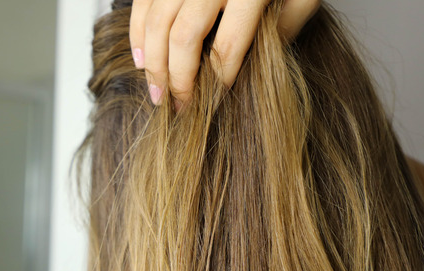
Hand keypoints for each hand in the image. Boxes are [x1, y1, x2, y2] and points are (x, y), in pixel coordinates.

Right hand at [129, 0, 320, 103]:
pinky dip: (137, 32)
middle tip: (177, 107)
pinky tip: (141, 57)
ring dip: (152, 63)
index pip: (227, 47)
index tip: (213, 102)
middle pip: (183, 39)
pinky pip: (143, 3)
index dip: (217, 81)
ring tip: (156, 92)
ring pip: (157, 23)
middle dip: (177, 80)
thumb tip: (256, 65)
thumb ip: (286, 25)